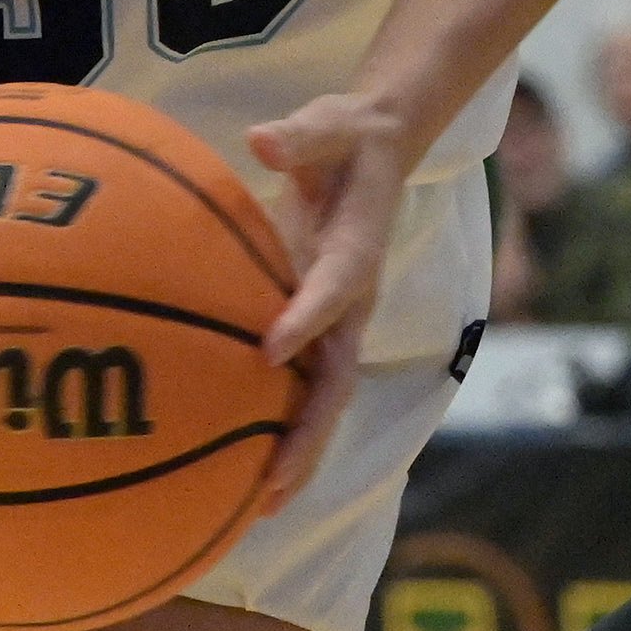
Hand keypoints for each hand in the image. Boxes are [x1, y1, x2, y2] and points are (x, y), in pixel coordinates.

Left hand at [245, 89, 410, 509]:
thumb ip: (300, 135)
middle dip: (308, 432)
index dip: (305, 320)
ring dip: (299, 453)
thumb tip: (264, 138)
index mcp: (356, 253)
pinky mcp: (324, 329)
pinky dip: (287, 435)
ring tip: (259, 508)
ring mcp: (341, 323)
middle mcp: (354, 300)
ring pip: (326, 400)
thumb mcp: (328, 122)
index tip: (269, 352)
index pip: (332, 290)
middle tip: (271, 482)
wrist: (380, 147)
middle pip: (337, 378)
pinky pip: (308, 391)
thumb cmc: (346, 136)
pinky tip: (250, 477)